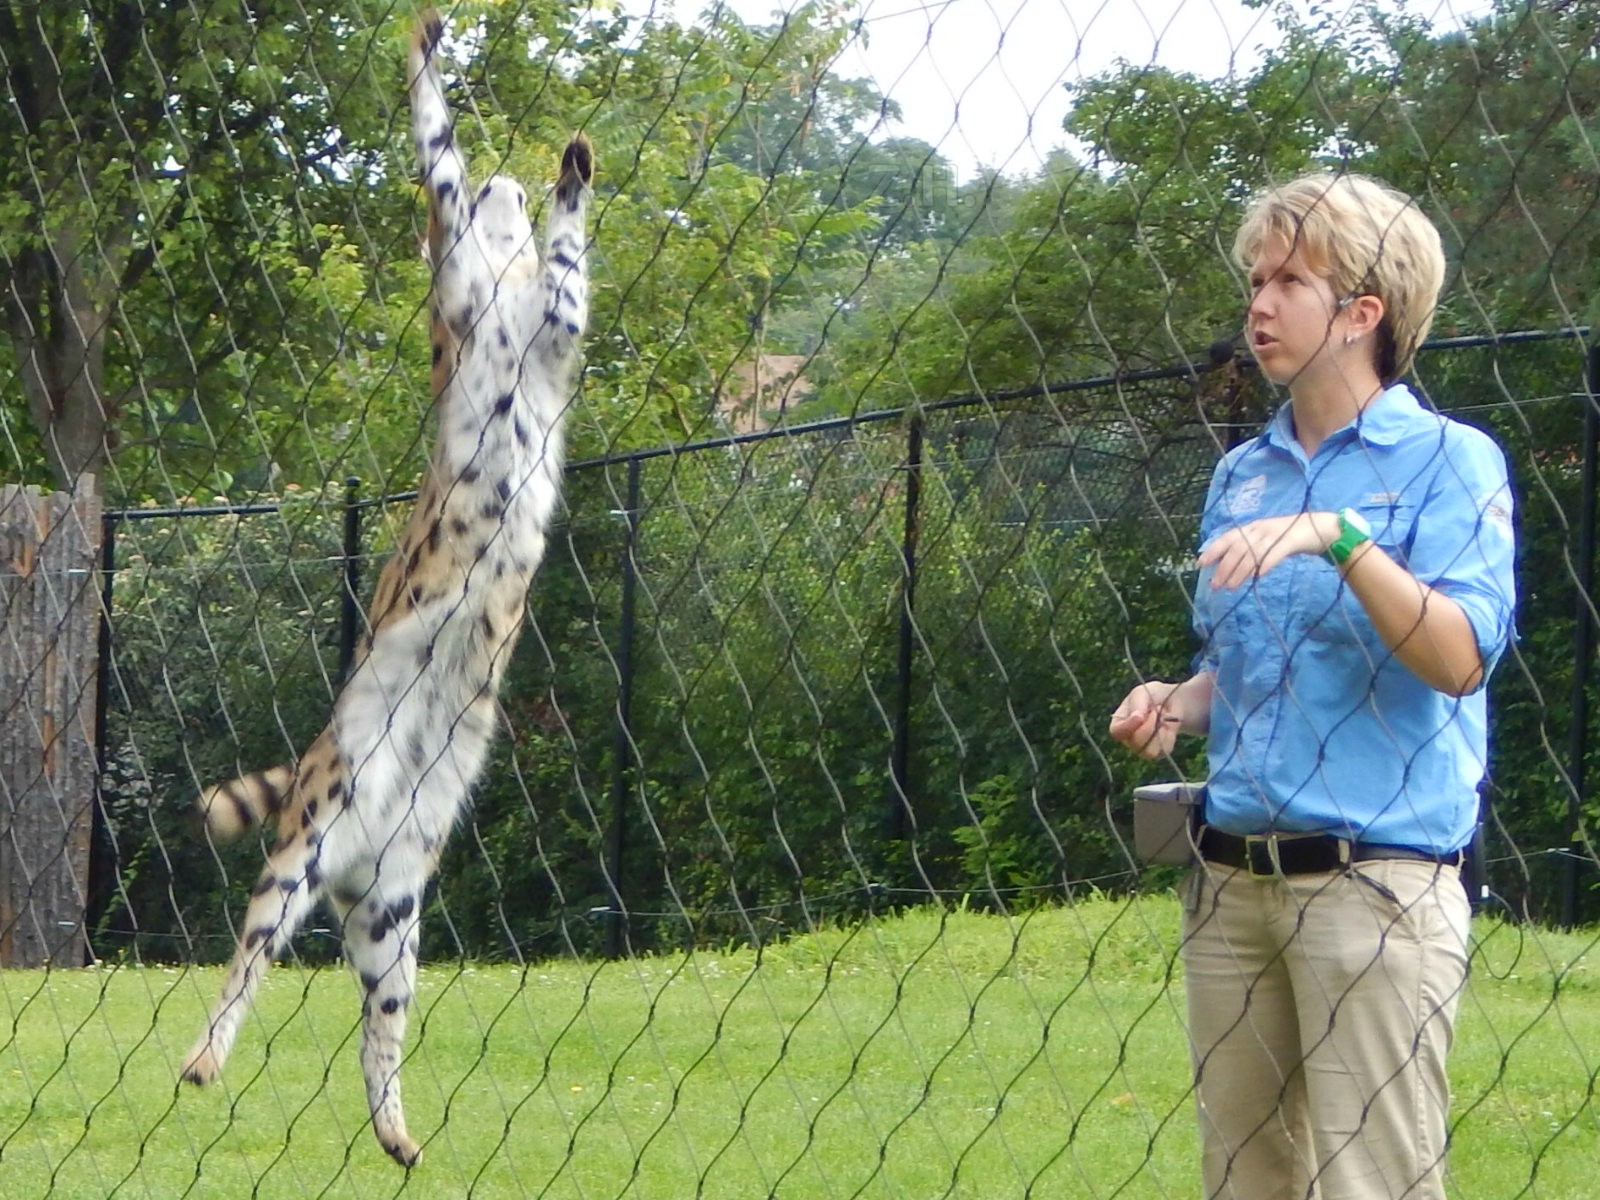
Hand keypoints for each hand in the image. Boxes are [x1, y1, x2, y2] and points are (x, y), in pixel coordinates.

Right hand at [1109, 680, 1182, 759]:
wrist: (1172, 701)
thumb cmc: (1152, 695)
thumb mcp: (1142, 692)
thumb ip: (1137, 703)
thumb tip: (1137, 718)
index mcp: (1119, 722)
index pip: (1116, 732)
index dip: (1127, 727)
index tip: (1140, 716)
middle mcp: (1128, 738)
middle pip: (1135, 743)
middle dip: (1149, 727)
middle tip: (1156, 710)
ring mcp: (1143, 747)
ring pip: (1149, 751)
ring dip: (1159, 732)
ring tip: (1161, 718)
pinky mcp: (1158, 752)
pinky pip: (1164, 750)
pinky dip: (1169, 736)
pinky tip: (1167, 726)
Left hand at [1197, 511, 1338, 589]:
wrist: (1318, 527)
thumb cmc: (1286, 537)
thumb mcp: (1263, 539)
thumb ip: (1246, 549)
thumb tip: (1225, 566)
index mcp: (1251, 527)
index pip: (1228, 537)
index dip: (1214, 550)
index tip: (1201, 563)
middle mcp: (1260, 529)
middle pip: (1238, 548)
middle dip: (1224, 567)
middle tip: (1215, 585)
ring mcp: (1275, 534)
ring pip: (1252, 553)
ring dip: (1239, 571)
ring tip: (1230, 587)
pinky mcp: (1290, 541)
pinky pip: (1274, 554)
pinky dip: (1264, 565)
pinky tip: (1257, 577)